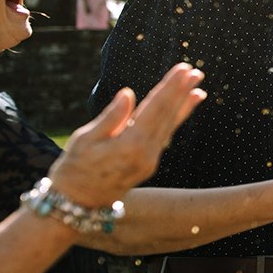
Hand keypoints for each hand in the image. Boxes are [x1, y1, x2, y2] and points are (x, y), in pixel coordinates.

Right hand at [48, 64, 206, 207]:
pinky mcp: (149, 163)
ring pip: (170, 127)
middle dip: (182, 92)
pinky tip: (183, 109)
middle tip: (195, 72)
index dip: (170, 87)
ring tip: (197, 87)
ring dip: (184, 106)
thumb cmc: (74, 168)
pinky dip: (176, 120)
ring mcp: (150, 160)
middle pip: (167, 116)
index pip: (155, 109)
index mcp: (131, 145)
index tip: (183, 70)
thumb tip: (127, 94)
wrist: (77, 202)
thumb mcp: (85, 140)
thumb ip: (110, 118)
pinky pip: (165, 136)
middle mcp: (147, 153)